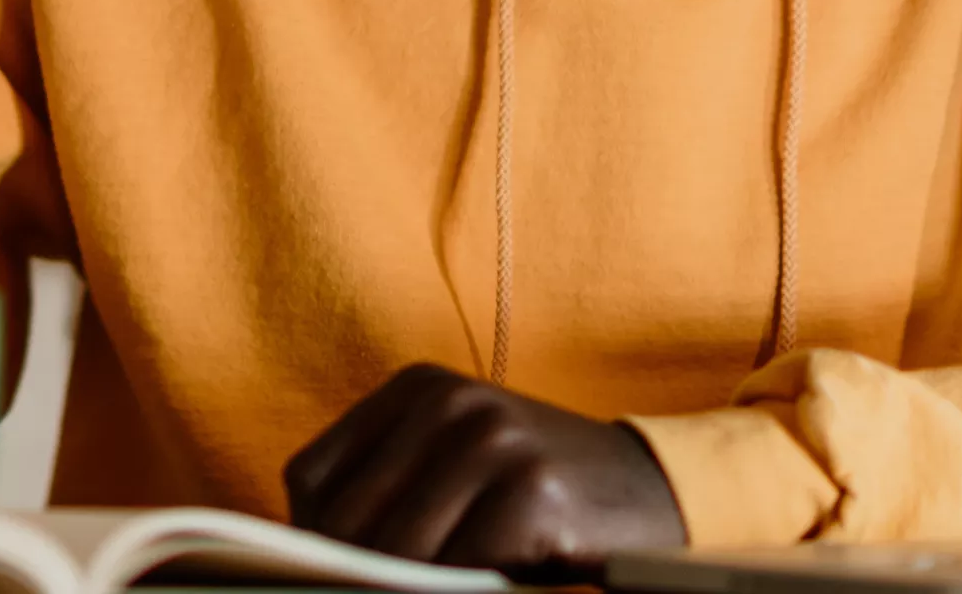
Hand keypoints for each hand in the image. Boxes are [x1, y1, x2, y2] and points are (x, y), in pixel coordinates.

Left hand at [284, 364, 687, 580]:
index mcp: (417, 388)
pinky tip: (479, 586)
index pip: (310, 477)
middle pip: (348, 519)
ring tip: (425, 588)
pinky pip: (457, 569)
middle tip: (369, 592)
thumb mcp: (454, 465)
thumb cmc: (535, 494)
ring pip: (397, 552)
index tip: (330, 574)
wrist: (653, 490)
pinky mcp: (532, 493)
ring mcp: (493, 444)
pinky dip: (455, 591)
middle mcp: (450, 404)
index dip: (310, 540)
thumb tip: (309, 561)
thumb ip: (387, 492)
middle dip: (353, 573)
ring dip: (403, 588)